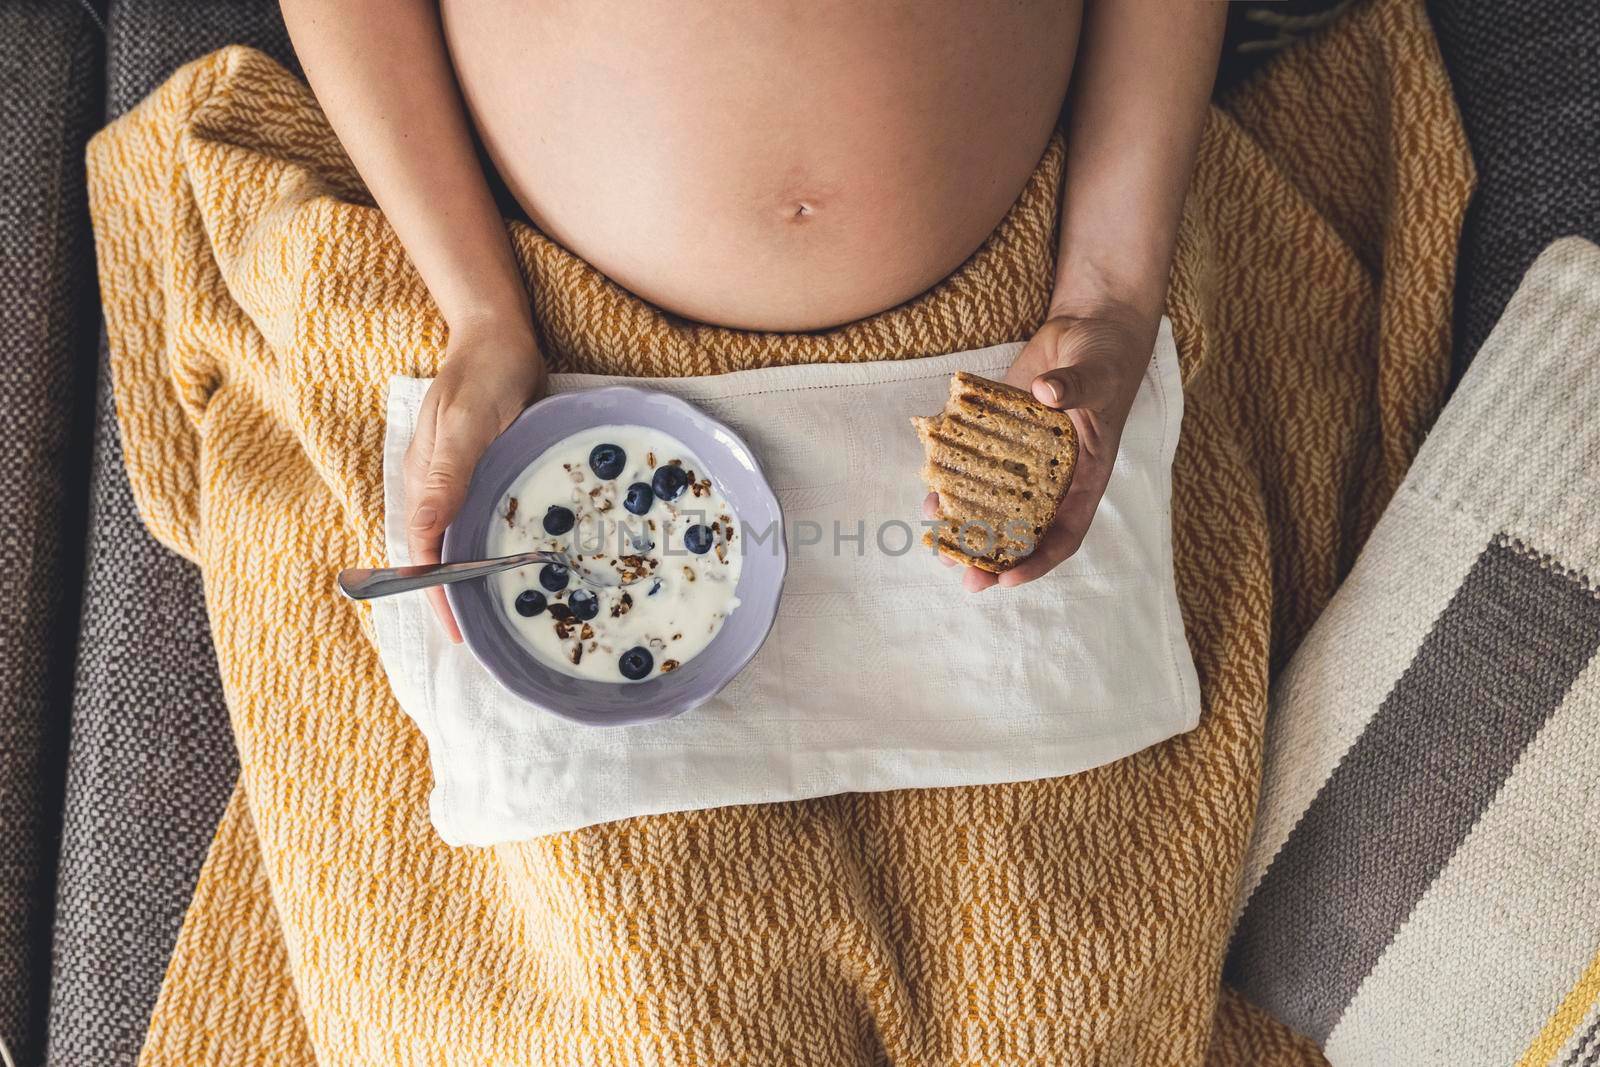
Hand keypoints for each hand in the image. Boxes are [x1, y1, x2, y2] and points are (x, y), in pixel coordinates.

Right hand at [404, 321, 545, 640]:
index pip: (421, 553)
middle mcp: (431, 489)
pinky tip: (514, 566)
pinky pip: (475, 523)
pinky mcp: (476, 475)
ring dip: (469, 579)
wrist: (498, 334)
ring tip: (499, 617)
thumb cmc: (486, 372)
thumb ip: (448, 473)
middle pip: (432, 556)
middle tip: (483, 640)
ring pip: (453, 544)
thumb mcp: (469, 421)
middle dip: (451, 599)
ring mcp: (453, 483)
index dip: (436, 594)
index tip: (458, 631)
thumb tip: (423, 531)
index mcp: (421, 482)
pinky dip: (488, 550)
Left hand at [925, 304, 1154, 591]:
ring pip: (993, 503)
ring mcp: (1022, 458)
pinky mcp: (999, 435)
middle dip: (992, 555)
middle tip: (965, 577)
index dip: (1037, 560)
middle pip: (1021, 529)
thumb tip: (1048, 393)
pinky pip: (974, 465)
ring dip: (965, 525)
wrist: (1086, 329)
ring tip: (937, 544)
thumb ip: (1076, 387)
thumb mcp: (1097, 373)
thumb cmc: (1104, 358)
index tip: (1007, 579)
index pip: (1064, 533)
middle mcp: (1052, 477)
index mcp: (1084, 477)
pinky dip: (952, 479)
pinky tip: (929, 489)